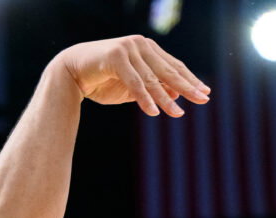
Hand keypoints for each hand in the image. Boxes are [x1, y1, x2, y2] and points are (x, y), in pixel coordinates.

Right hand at [56, 35, 209, 115]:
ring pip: (152, 79)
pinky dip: (144, 98)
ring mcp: (129, 48)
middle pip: (168, 70)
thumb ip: (152, 89)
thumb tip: (176, 95)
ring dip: (166, 99)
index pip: (174, 66)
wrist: (70, 73)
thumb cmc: (101, 80)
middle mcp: (141, 45)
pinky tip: (154, 112)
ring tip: (178, 114)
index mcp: (147, 49)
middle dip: (187, 87)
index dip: (190, 80)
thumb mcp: (132, 88)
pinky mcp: (116, 57)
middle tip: (203, 100)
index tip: (205, 93)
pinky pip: (135, 82)